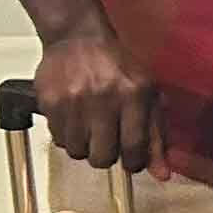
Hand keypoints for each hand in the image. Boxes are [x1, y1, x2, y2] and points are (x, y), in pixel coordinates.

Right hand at [36, 19, 156, 175]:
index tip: (132, 161)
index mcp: (135, 95)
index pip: (135, 148)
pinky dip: (68, 135)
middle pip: (103, 157)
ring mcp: (74, 101)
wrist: (78, 38)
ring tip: (90, 126)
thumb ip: (157, 137)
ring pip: (78, 152)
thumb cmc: (118, 67)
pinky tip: (75, 118)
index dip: (134, 162)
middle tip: (107, 142)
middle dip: (107, 156)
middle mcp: (104, 98)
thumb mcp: (149, 95)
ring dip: (85, 146)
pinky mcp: (50, 102)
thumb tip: (162, 175)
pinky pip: (58, 139)